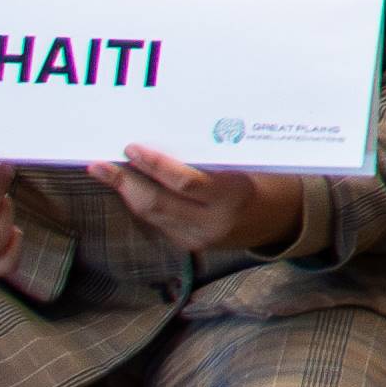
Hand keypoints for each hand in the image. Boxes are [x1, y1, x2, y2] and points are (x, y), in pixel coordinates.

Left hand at [101, 148, 303, 258]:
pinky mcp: (190, 245)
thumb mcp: (246, 165)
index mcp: (233, 197)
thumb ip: (211, 160)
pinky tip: (130, 188)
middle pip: (157, 203)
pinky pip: (158, 221)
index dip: (154, 165)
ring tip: (106, 172)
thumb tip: (166, 140)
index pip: (184, 183)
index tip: (132, 148)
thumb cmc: (267, 181)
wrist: (284, 221)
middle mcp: (213, 222)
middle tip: (101, 164)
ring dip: (126, 193)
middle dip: (125, 182)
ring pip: (151, 215)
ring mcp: (200, 238)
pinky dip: (141, 203)